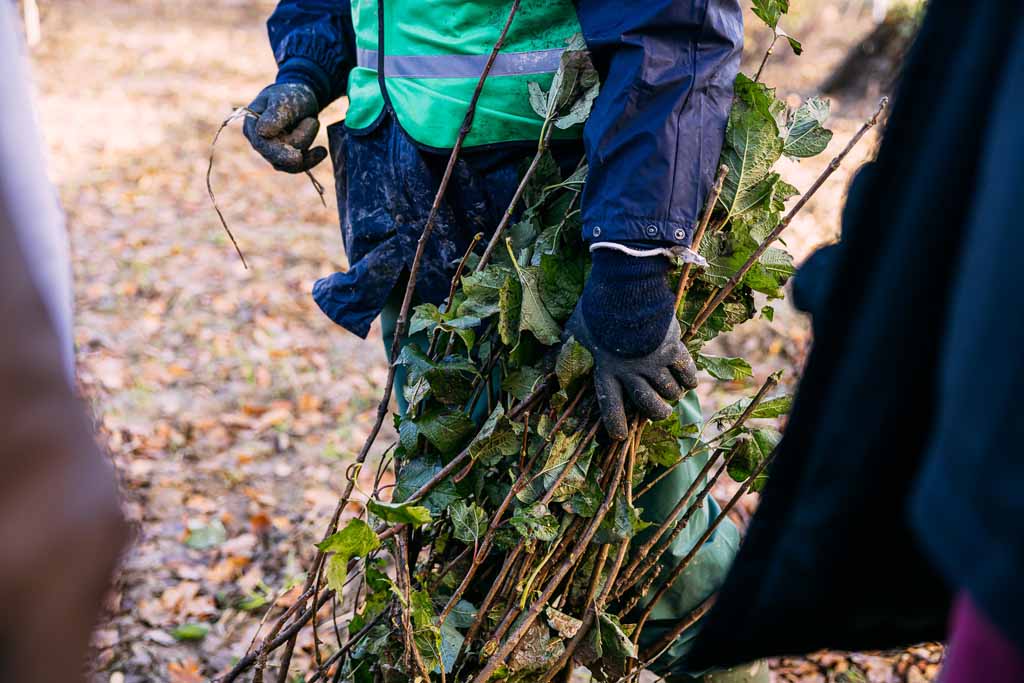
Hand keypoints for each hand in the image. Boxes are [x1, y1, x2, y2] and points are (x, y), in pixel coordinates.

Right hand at [243, 83, 325, 172]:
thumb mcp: (285, 100)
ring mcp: (272, 152)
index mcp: (252, 125)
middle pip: (277, 156)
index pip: (261, 144)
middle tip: (312, 121)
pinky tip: (322, 151)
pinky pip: (299, 166)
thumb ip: (275, 114)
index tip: (297, 157)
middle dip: (299, 140)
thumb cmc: (290, 95)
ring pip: (290, 163)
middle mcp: (258, 141)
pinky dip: (312, 159)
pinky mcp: (286, 158)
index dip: (278, 152)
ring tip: (312, 121)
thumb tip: (261, 132)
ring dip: (306, 142)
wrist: (301, 99)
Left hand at [565, 249, 697, 439]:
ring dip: (673, 394)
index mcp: (606, 370)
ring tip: (675, 393)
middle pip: (648, 404)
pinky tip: (690, 381)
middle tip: (661, 412)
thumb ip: (567, 349)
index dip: (616, 424)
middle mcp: (631, 373)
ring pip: (669, 390)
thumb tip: (548, 362)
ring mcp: (653, 363)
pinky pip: (686, 371)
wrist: (624, 290)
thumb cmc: (595, 309)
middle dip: (657, 412)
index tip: (621, 435)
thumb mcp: (573, 331)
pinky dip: (689, 378)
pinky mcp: (672, 349)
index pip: (610, 406)